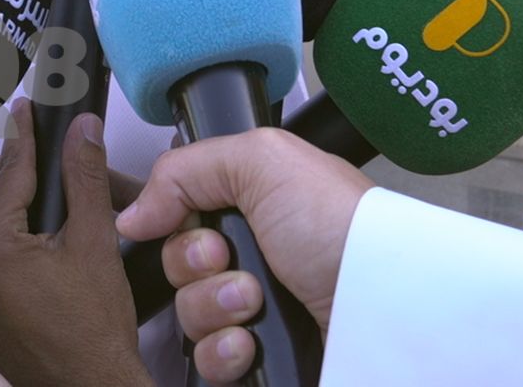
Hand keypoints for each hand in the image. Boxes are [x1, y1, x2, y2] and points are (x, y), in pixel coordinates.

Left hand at [0, 102, 151, 385]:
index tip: (27, 111)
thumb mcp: (95, 243)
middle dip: (5, 165)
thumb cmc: (91, 333)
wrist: (85, 386)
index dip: (25, 134)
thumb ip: (84, 179)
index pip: (10, 169)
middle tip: (33, 151)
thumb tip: (81, 132)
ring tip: (30, 191)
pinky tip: (20, 235)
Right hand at [116, 128, 372, 383]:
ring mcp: (256, 311)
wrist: (388, 305)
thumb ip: (185, 169)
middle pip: (177, 267)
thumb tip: (134, 213)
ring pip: (187, 315)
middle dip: (197, 266)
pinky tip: (251, 340)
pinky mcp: (260, 356)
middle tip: (235, 260)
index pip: (180, 216)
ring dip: (213, 308)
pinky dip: (223, 351)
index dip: (177, 222)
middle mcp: (252, 257)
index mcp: (252, 208)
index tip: (203, 224)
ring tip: (256, 302)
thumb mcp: (263, 160)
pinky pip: (207, 361)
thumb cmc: (346, 228)